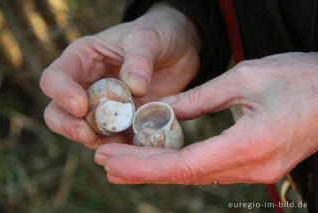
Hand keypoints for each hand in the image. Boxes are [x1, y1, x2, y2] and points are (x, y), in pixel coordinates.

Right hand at [40, 4, 200, 148]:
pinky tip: (134, 146)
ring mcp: (104, 107)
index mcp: (82, 60)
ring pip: (85, 131)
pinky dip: (121, 146)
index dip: (61, 94)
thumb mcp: (148, 38)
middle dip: (70, 127)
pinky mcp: (123, 122)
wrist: (177, 50)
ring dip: (97, 141)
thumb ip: (139, 59)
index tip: (81, 106)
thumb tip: (133, 87)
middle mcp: (86, 86)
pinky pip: (115, 140)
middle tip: (89, 135)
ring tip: (118, 142)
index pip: (54, 78)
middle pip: (58, 112)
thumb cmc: (155, 35)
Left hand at [94, 52, 317, 183]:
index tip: (111, 158)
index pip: (183, 166)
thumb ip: (199, 99)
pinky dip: (177, 165)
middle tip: (105, 162)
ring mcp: (253, 170)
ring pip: (194, 175)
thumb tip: (164, 111)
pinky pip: (208, 169)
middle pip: (183, 176)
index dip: (143, 165)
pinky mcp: (253, 164)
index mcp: (249, 144)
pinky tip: (158, 159)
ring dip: (156, 169)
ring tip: (121, 162)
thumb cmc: (298, 80)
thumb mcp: (244, 78)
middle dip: (140, 170)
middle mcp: (250, 166)